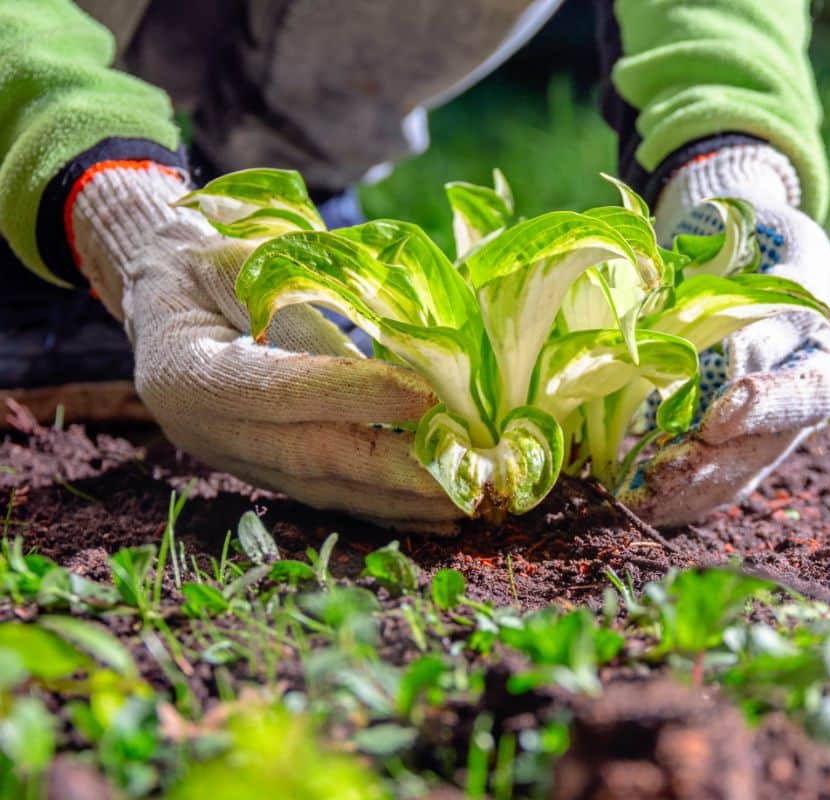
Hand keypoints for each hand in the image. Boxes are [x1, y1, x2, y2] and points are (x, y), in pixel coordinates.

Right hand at [70, 165, 460, 530]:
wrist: (164, 299)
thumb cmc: (210, 266)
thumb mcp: (243, 264)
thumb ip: (300, 307)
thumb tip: (388, 351)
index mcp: (187, 370)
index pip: (278, 390)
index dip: (353, 395)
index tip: (425, 396)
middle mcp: (207, 432)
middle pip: (312, 456)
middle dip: (395, 469)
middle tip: (465, 472)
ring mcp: (238, 461)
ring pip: (328, 488)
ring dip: (403, 499)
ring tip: (468, 499)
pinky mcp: (267, 476)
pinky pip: (331, 498)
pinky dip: (389, 509)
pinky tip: (440, 519)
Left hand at [619, 145, 829, 525]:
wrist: (763, 263)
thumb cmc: (775, 248)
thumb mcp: (784, 254)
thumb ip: (772, 300)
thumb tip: (742, 352)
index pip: (804, 395)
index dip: (761, 412)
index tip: (715, 422)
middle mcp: (805, 411)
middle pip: (761, 451)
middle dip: (707, 467)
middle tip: (658, 475)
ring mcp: (772, 435)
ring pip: (733, 476)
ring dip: (685, 493)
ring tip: (638, 499)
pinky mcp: (737, 446)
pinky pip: (710, 480)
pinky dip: (675, 495)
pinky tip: (637, 500)